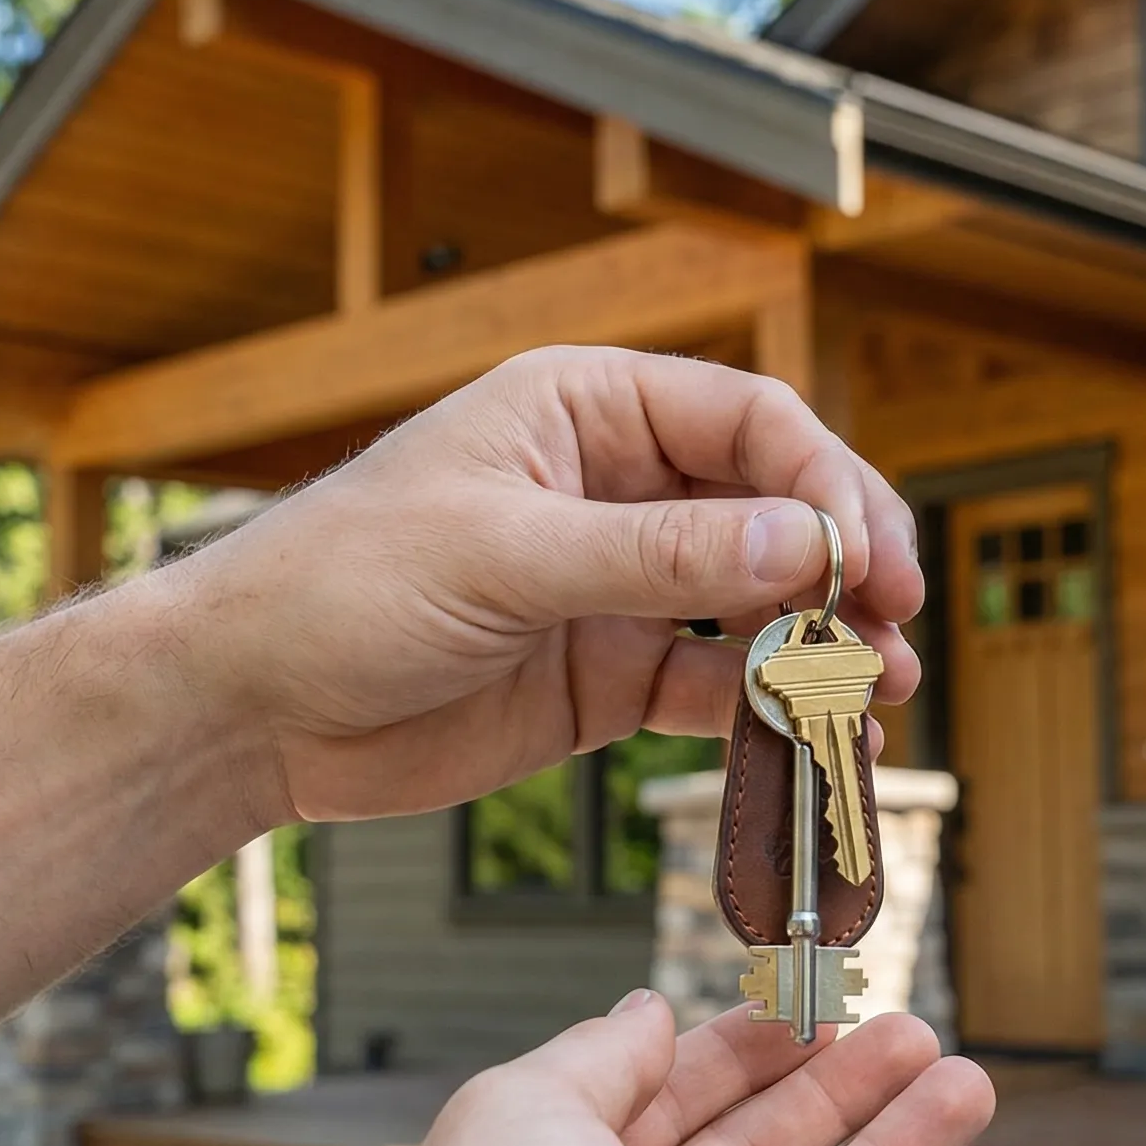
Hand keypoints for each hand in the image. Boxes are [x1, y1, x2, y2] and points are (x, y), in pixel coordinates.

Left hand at [159, 347, 923, 823]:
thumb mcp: (504, 555)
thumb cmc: (338, 586)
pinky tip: (811, 735)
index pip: (748, 422)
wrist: (250, 708)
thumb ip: (658, 554)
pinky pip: (716, 683)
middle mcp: (614, 488)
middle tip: (895, 621)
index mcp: (585, 411)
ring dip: (825, 643)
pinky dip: (769, 710)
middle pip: (772, 509)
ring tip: (879, 690)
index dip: (825, 483)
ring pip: (758, 602)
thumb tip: (802, 544)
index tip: (867, 556)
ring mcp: (616, 585)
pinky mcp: (606, 675)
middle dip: (845, 563)